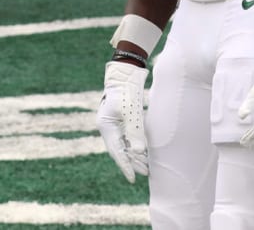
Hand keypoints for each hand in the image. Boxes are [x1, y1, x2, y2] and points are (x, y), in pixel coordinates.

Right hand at [96, 59, 148, 182]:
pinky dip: (136, 146)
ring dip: (136, 156)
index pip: (116, 151)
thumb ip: (134, 131)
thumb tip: (139, 152)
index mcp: (106, 126)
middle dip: (133, 163)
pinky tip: (145, 153)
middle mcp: (108, 128)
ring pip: (125, 145)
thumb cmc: (125, 91)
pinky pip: (128, 137)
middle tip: (146, 173)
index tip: (132, 178)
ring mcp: (114, 124)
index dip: (125, 166)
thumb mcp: (130, 111)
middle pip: (121, 150)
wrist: (125, 73)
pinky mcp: (122, 120)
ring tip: (147, 167)